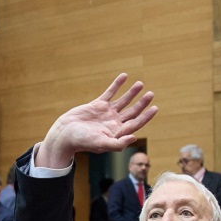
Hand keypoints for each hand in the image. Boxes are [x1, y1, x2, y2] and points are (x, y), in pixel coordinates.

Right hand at [35, 73, 156, 167]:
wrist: (65, 133)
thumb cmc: (82, 141)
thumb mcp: (102, 144)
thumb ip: (118, 143)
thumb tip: (135, 137)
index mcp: (117, 133)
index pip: (135, 123)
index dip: (146, 116)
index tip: (154, 108)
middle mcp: (114, 122)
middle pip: (132, 112)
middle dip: (142, 103)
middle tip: (151, 94)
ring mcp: (106, 113)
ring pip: (123, 101)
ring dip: (132, 93)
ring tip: (140, 84)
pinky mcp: (97, 105)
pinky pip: (110, 93)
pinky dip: (117, 85)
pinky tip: (124, 76)